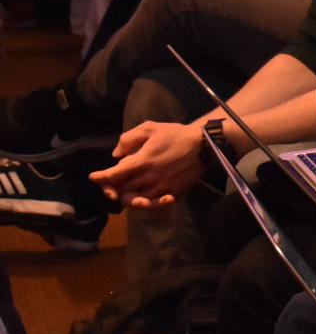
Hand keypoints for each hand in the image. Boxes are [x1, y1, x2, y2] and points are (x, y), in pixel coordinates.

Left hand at [88, 121, 205, 205]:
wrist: (204, 144)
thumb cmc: (175, 134)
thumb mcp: (149, 128)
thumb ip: (128, 139)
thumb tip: (116, 155)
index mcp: (142, 161)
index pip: (113, 175)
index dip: (100, 178)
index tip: (94, 176)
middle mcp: (149, 178)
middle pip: (123, 191)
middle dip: (112, 189)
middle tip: (109, 185)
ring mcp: (162, 188)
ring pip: (137, 201)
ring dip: (128, 198)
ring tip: (126, 192)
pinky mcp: (174, 193)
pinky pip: (155, 205)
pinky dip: (147, 204)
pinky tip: (145, 199)